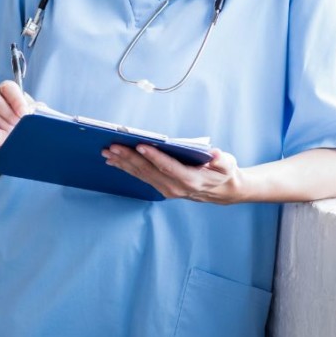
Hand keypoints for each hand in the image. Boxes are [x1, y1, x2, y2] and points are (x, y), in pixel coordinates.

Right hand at [0, 80, 33, 150]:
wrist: (15, 139)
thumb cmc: (24, 123)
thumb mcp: (35, 115)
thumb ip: (37, 110)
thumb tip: (36, 110)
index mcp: (8, 91)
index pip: (7, 87)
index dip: (16, 100)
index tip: (24, 113)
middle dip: (8, 114)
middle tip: (18, 124)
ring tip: (10, 131)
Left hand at [102, 144, 243, 203]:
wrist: (223, 191)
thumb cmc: (223, 173)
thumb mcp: (228, 164)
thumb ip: (221, 160)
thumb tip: (215, 154)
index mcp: (191, 180)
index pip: (168, 167)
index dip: (154, 156)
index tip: (140, 145)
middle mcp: (175, 187)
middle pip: (149, 171)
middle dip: (129, 158)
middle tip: (113, 146)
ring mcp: (166, 190)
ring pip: (141, 175)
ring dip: (123, 163)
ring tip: (107, 152)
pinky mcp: (161, 188)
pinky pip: (141, 177)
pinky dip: (127, 168)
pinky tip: (114, 161)